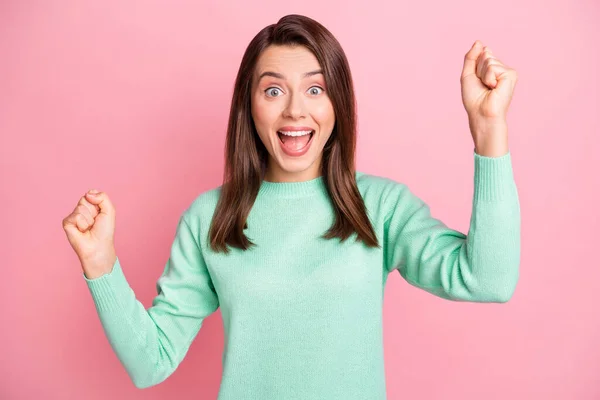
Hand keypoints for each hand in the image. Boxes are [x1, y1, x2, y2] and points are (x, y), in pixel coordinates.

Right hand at [62, 189, 116, 277]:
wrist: (98, 246)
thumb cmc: (104, 231)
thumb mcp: (109, 211)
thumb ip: (103, 197)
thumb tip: (88, 193)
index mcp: (90, 206)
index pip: (91, 194)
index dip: (98, 203)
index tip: (101, 214)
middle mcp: (80, 209)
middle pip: (85, 199)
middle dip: (93, 211)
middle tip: (94, 222)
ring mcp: (73, 216)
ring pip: (81, 207)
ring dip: (89, 219)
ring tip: (89, 228)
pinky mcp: (67, 223)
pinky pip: (76, 216)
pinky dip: (82, 224)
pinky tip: (82, 231)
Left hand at [460, 40, 517, 156]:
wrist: (481, 113)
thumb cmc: (474, 99)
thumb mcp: (468, 75)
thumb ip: (471, 57)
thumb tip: (479, 42)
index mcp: (492, 68)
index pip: (482, 53)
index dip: (475, 66)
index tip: (477, 80)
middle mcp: (501, 68)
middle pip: (484, 55)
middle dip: (478, 70)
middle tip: (482, 85)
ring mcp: (507, 71)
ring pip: (488, 60)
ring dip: (482, 75)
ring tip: (488, 88)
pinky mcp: (511, 74)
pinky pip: (493, 67)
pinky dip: (488, 78)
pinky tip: (493, 88)